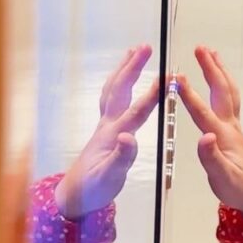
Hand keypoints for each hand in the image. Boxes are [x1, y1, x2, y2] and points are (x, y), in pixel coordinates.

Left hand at [55, 45, 159, 219]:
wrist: (74, 195)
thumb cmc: (94, 188)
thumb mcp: (110, 177)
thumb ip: (120, 157)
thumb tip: (129, 137)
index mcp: (113, 135)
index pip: (137, 110)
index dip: (153, 93)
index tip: (168, 77)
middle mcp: (108, 125)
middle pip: (120, 90)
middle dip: (132, 67)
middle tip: (145, 47)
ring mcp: (104, 125)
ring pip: (113, 90)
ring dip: (123, 69)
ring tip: (134, 51)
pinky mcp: (104, 128)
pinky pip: (111, 97)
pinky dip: (118, 82)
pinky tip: (123, 78)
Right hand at [177, 46, 242, 218]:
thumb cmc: (239, 189)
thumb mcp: (222, 178)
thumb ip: (211, 158)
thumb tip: (204, 137)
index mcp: (223, 137)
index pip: (202, 112)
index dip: (188, 94)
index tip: (175, 77)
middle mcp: (230, 126)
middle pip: (220, 91)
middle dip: (210, 69)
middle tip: (200, 48)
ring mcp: (234, 127)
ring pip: (228, 92)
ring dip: (219, 71)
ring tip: (211, 53)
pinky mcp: (235, 130)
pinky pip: (230, 100)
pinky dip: (224, 85)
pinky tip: (220, 81)